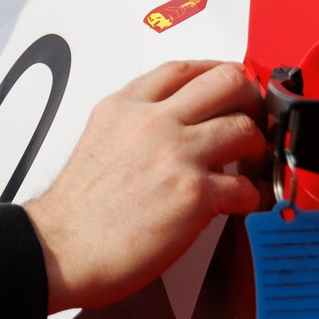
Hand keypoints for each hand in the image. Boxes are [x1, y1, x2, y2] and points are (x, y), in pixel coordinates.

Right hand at [23, 60, 267, 312]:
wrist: (59, 249)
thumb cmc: (75, 210)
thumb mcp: (97, 140)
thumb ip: (135, 125)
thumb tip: (175, 128)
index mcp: (124, 107)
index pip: (183, 69)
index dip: (217, 71)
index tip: (232, 83)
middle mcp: (152, 122)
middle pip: (226, 82)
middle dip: (251, 100)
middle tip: (253, 120)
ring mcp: (176, 155)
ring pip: (246, 128)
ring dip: (258, 149)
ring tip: (252, 166)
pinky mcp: (194, 194)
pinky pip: (248, 187)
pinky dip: (254, 196)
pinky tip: (246, 202)